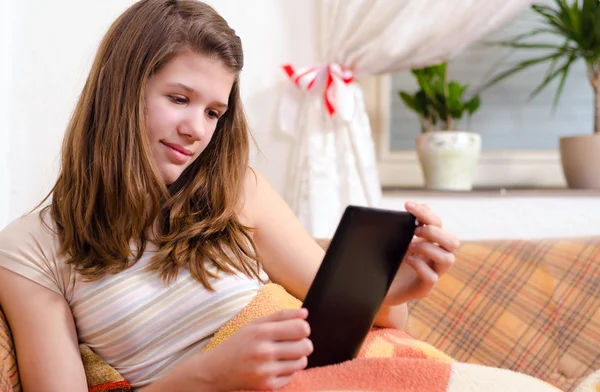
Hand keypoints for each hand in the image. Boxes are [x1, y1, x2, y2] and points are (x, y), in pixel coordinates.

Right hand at [195, 308, 312, 390]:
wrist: (216, 370)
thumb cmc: (238, 343)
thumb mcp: (255, 324)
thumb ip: (281, 316)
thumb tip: (305, 314)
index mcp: (262, 332)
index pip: (301, 328)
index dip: (303, 328)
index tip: (297, 330)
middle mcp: (265, 352)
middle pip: (306, 346)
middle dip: (303, 343)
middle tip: (293, 343)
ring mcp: (266, 370)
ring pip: (302, 362)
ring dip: (297, 357)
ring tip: (284, 354)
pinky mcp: (267, 385)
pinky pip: (292, 376)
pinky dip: (288, 371)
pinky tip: (276, 366)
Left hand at [384, 201, 459, 305]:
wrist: (377, 288)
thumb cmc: (389, 262)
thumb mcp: (397, 241)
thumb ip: (407, 225)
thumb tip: (419, 204)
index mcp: (430, 243)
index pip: (438, 224)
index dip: (426, 213)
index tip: (407, 205)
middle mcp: (435, 258)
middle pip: (453, 242)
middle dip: (435, 232)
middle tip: (415, 230)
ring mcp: (432, 273)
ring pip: (448, 259)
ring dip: (429, 248)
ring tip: (410, 245)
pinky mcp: (423, 289)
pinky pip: (432, 277)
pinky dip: (421, 266)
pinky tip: (408, 259)